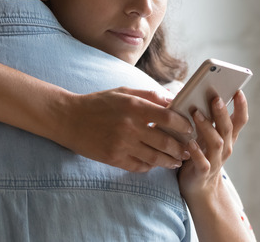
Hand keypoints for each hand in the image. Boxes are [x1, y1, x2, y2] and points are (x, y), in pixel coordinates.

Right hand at [60, 87, 193, 172]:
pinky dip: (150, 166)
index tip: (190, 129)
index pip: (169, 117)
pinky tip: (155, 163)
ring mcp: (122, 145)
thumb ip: (149, 96)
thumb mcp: (123, 92)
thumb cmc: (98, 103)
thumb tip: (173, 100)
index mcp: (134, 107)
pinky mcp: (114, 159)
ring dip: (170, 161)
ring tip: (177, 160)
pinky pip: (140, 167)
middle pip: (166, 142)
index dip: (184, 125)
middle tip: (189, 149)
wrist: (68, 119)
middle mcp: (130, 127)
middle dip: (181, 148)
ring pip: (155, 158)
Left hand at [178, 90, 248, 196]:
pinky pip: (202, 162)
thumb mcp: (207, 136)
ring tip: (196, 114)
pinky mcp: (203, 172)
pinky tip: (190, 143)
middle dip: (222, 113)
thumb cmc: (201, 155)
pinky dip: (196, 152)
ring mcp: (215, 161)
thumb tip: (199, 94)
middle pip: (227, 128)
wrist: (199, 188)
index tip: (238, 91)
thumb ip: (207, 119)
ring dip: (207, 127)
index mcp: (227, 137)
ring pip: (216, 143)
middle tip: (215, 97)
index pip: (240, 120)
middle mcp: (225, 148)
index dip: (241, 106)